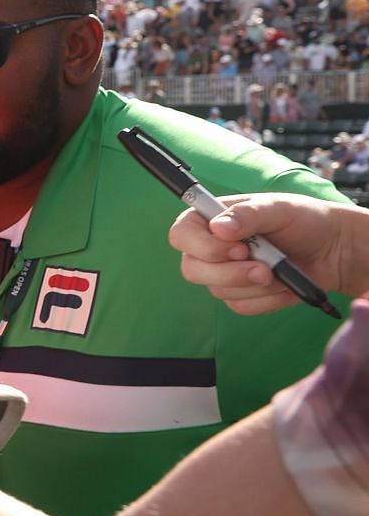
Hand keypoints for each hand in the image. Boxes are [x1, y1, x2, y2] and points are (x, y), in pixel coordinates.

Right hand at [168, 193, 359, 313]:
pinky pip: (240, 306)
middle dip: (230, 273)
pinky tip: (284, 285)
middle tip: (264, 269)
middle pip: (192, 269)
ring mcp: (224, 274)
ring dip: (256, 285)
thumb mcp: (278, 209)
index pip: (181, 235)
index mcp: (211, 220)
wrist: (334, 250)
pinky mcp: (241, 295)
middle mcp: (211, 248)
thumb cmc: (305, 221)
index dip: (202, 246)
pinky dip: (267, 299)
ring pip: (218, 291)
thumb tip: (218, 228)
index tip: (238, 248)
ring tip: (282, 272)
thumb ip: (248, 215)